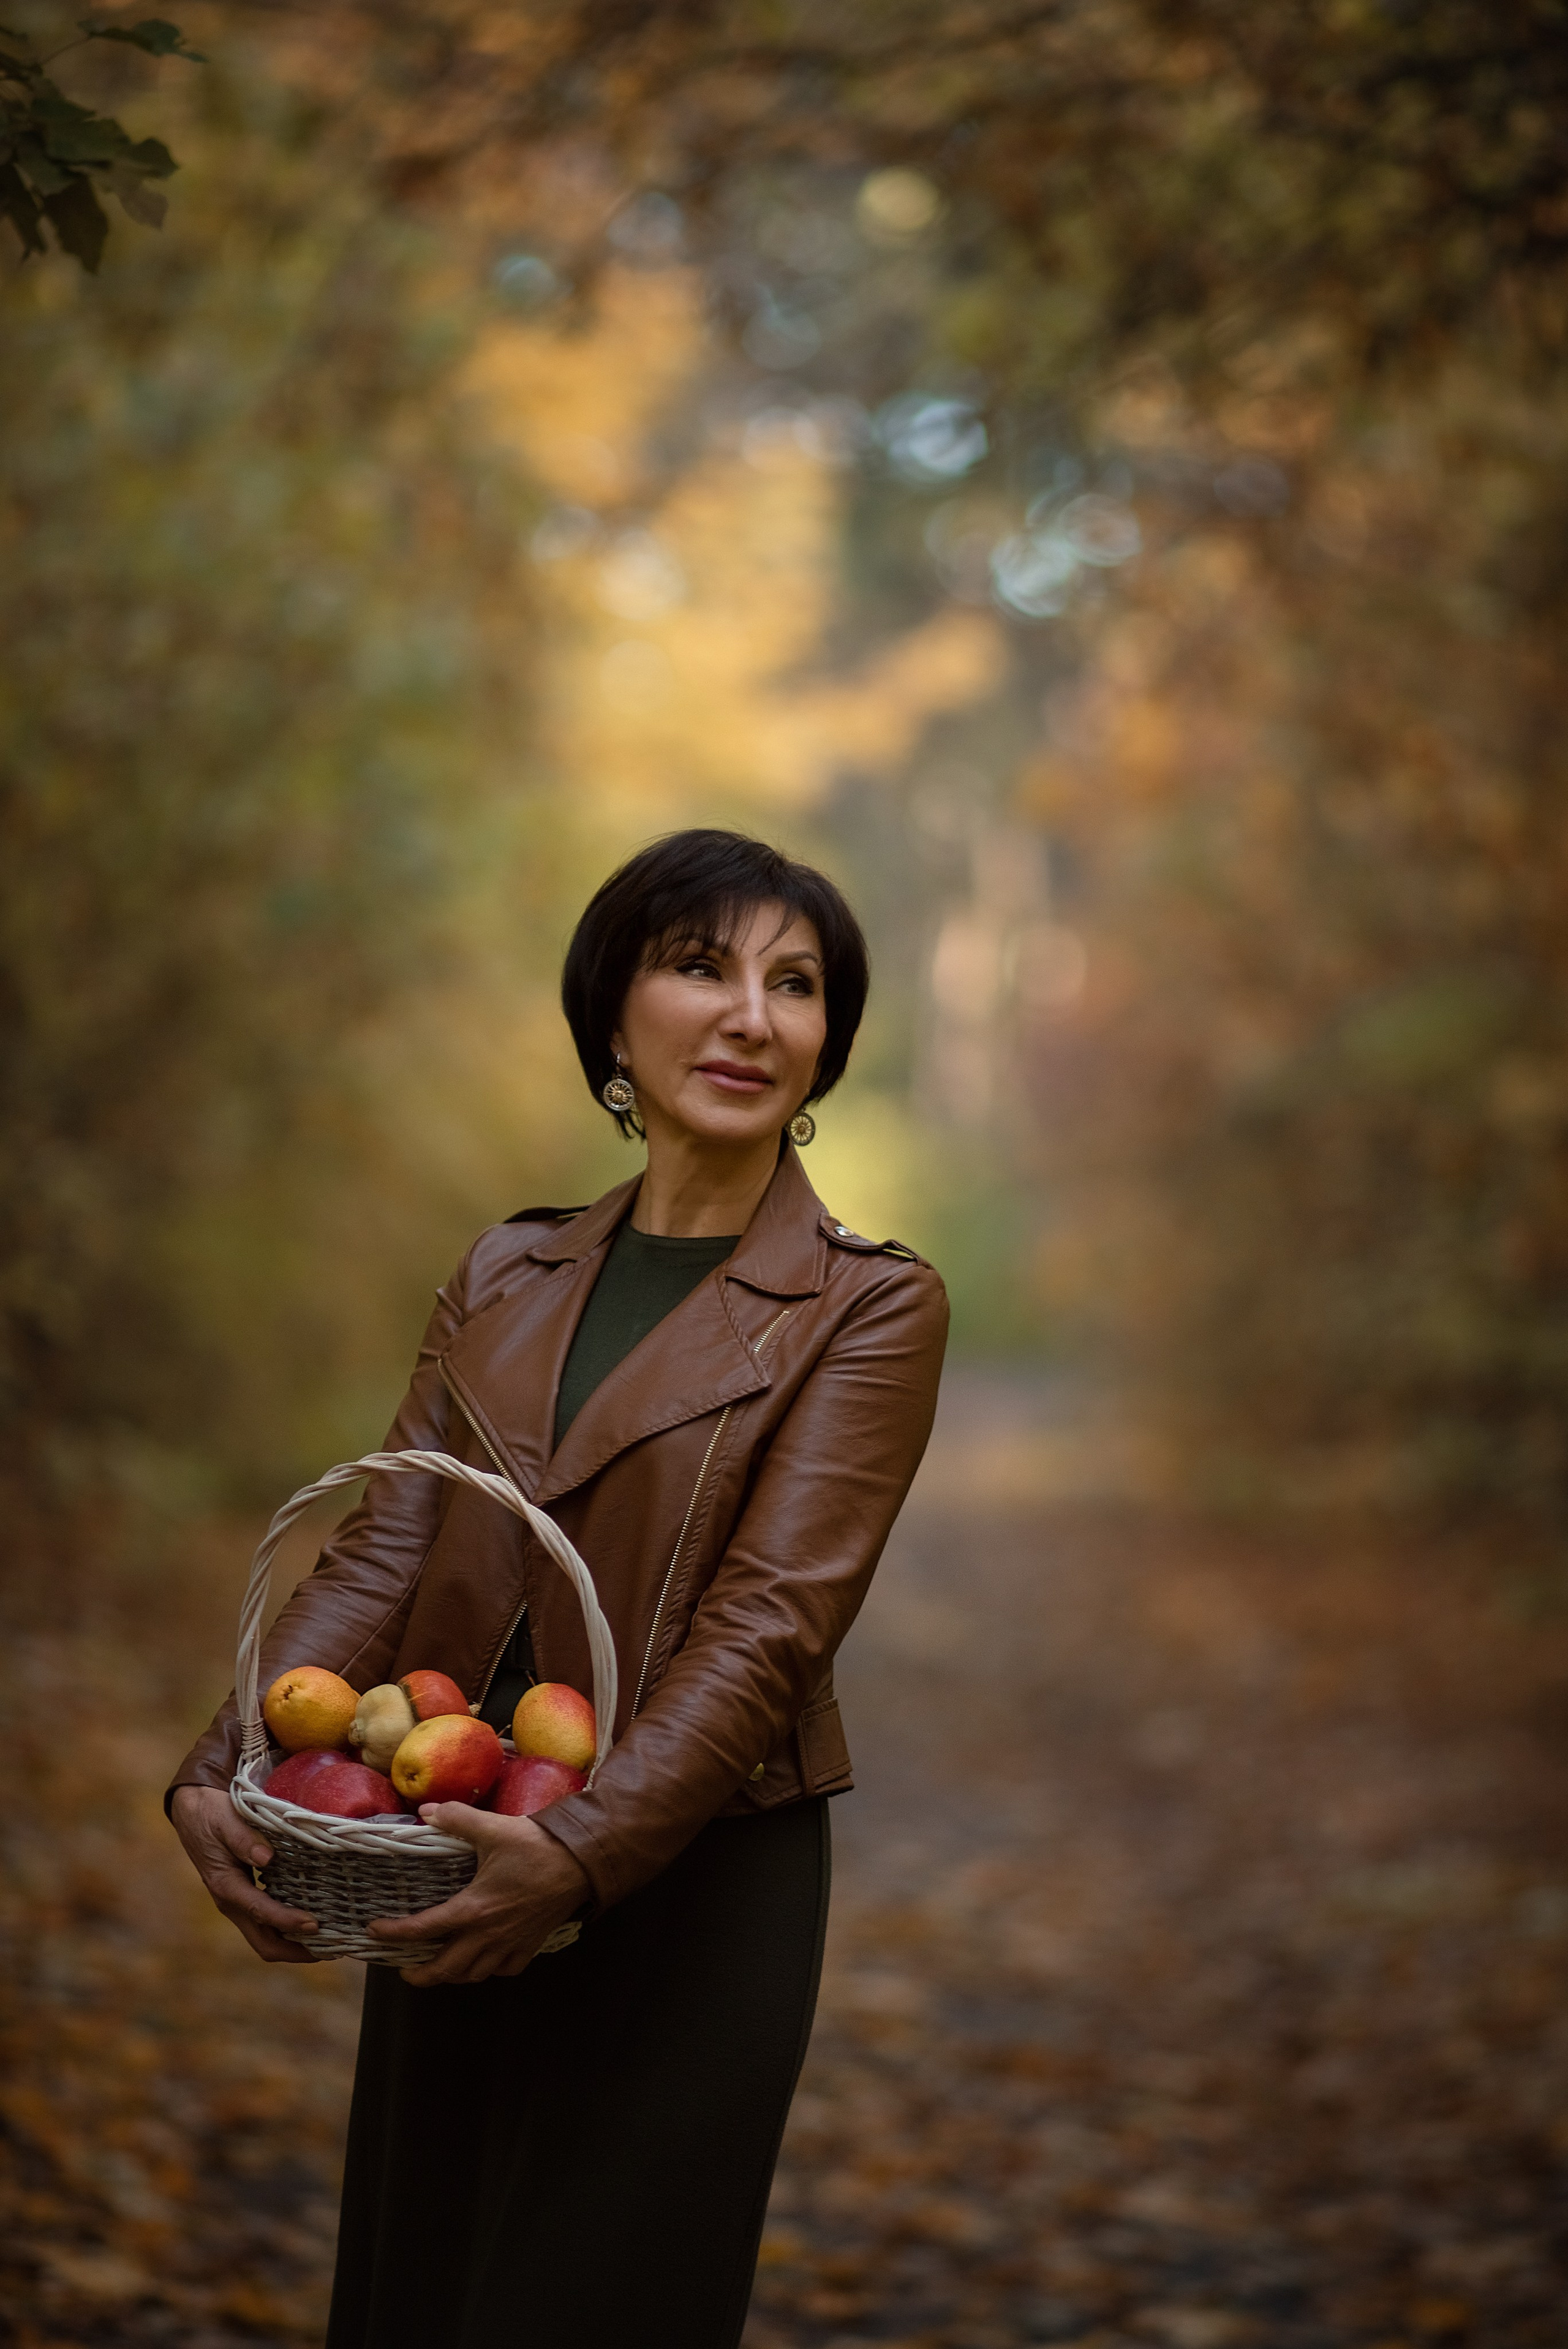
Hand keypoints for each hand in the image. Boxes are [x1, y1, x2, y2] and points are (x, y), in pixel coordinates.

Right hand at [169, 1783, 320, 1963]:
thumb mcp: (225, 1820)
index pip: (261, 1912)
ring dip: (296, 1944)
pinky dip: (290, 1929)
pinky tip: (313, 1919)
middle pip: (265, 1943)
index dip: (288, 1921)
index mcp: (227, 1886)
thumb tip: (266, 1857)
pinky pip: (268, 1924)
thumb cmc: (211, 1814)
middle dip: (297, 1952)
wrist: (193, 1813)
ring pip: (267, 1938)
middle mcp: (232, 1903)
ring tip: (330, 1941)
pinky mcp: (246, 1898)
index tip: (315, 1924)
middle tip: (332, 1948)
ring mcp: (239, 1903)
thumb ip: (244, 1838)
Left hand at [367, 1806, 590, 1987]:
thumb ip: (456, 1818)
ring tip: (439, 1966)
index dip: (394, 1933)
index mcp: (472, 1909)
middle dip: (419, 1975)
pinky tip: (483, 1960)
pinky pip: (503, 1970)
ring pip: (473, 1975)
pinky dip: (488, 1970)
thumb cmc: (536, 1846)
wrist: (581, 1863)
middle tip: (403, 1969)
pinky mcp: (530, 1946)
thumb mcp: (492, 1828)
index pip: (423, 1929)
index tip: (374, 1931)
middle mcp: (488, 1935)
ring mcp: (510, 1945)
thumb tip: (426, 1810)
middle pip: (445, 1970)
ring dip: (451, 1975)